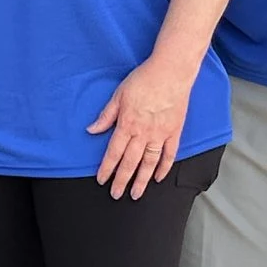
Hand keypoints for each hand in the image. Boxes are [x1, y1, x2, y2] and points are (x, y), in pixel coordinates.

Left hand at [89, 49, 194, 196]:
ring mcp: (160, 134)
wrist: (171, 72)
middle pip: (130, 163)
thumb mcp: (118, 95)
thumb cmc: (143, 80)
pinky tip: (158, 178)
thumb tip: (91, 130)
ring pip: (149, 163)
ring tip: (136, 194)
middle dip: (122, 181)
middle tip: (116, 195)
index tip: (102, 180)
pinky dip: (164, 168)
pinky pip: (169, 155)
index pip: (114, 153)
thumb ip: (106, 116)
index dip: (107, 169)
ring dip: (142, 180)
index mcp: (127, 124)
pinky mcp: (174, 131)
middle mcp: (143, 133)